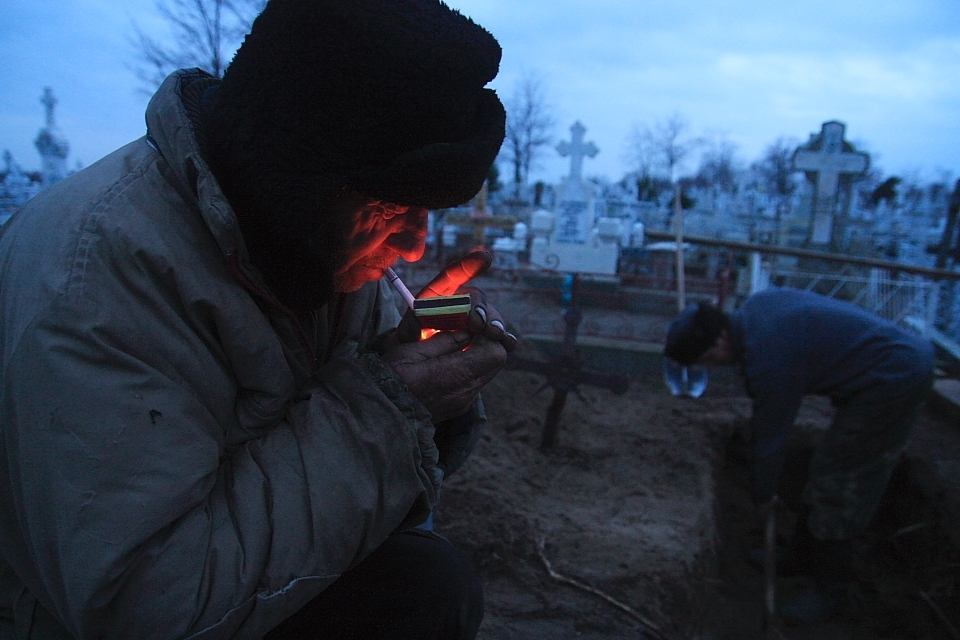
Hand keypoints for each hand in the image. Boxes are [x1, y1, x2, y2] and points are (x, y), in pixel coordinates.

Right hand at [380, 330, 505, 422]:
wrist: (380, 414)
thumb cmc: (389, 378)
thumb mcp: (409, 351)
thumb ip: (442, 341)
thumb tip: (466, 333)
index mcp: (453, 375)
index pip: (495, 352)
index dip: (488, 335)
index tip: (473, 326)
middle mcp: (464, 392)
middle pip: (496, 362)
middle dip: (486, 343)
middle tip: (467, 332)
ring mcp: (463, 402)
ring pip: (487, 373)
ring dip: (478, 357)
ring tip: (456, 348)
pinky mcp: (458, 408)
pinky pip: (475, 384)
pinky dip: (469, 370)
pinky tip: (449, 364)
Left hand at [395, 251, 517, 351]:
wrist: (420, 367)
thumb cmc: (415, 343)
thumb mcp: (408, 333)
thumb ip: (412, 324)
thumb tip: (420, 318)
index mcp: (438, 296)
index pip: (452, 275)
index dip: (468, 266)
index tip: (485, 258)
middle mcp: (461, 305)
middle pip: (476, 298)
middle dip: (480, 308)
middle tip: (479, 322)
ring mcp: (476, 322)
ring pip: (491, 316)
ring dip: (494, 323)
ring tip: (495, 333)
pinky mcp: (488, 340)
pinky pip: (501, 337)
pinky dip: (506, 339)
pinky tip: (508, 342)